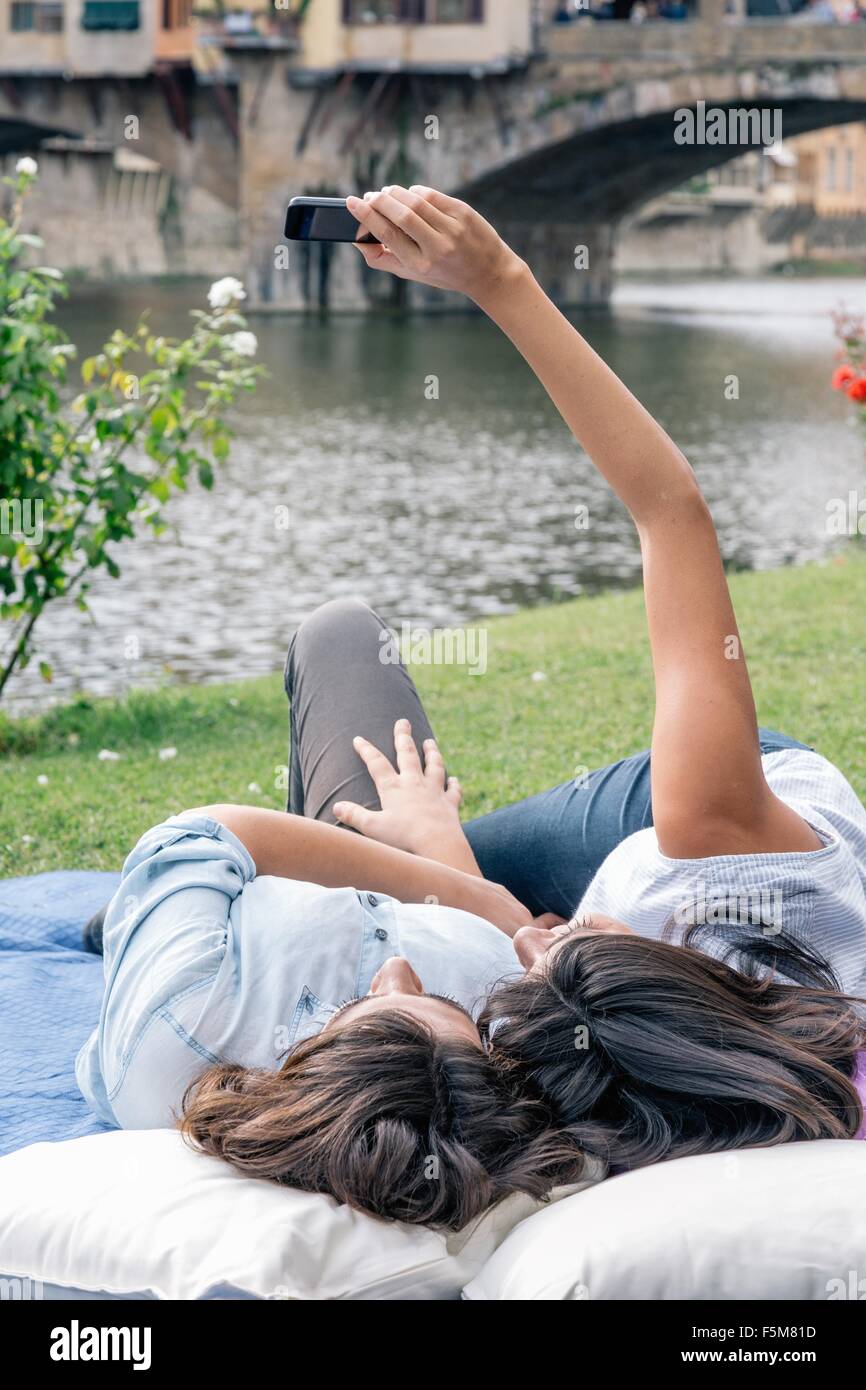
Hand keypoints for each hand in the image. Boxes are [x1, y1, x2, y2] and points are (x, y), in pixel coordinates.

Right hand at [334, 718, 478, 872]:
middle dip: (403, 737)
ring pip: (434, 766)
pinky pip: (453, 791)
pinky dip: (454, 785)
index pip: (376, 764)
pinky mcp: (450, 804)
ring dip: (432, 753)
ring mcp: (434, 792)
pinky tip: (454, 780)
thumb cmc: (403, 837)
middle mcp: (414, 784)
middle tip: (403, 722)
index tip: (358, 739)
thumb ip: (354, 815)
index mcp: (393, 788)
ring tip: (430, 741)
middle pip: (408, 755)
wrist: (438, 844)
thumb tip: (336, 806)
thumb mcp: (372, 827)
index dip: (366, 750)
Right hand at [346, 185, 524, 305]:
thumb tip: (356, 239)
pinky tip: (408, 195)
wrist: (487, 272)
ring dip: (394, 193)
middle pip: (400, 215)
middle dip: (379, 201)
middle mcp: (437, 247)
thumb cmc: (444, 272)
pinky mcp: (463, 212)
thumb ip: (383, 258)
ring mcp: (452, 228)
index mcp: (421, 265)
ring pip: (415, 201)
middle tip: (368, 197)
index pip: (388, 234)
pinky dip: (414, 192)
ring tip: (385, 194)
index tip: (352, 203)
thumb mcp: (413, 273)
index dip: (367, 216)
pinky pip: (431, 195)